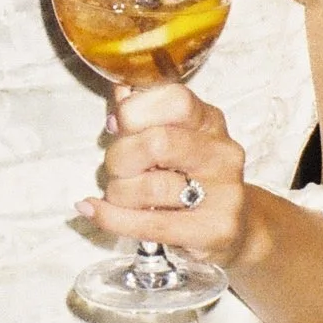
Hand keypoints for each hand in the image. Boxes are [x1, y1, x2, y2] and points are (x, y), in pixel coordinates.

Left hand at [82, 79, 247, 265]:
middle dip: (120, 156)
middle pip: (158, 143)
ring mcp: (224, 193)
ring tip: (121, 196)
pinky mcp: (216, 229)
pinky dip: (113, 218)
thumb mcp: (170, 139)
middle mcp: (221, 153)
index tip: (118, 125)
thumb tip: (120, 92)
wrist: (228, 226)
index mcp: (209, 122)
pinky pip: (151, 224)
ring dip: (119, 193)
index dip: (136, 111)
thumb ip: (142, 116)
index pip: (175, 100)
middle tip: (116, 168)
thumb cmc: (189, 178)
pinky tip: (94, 209)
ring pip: (151, 187)